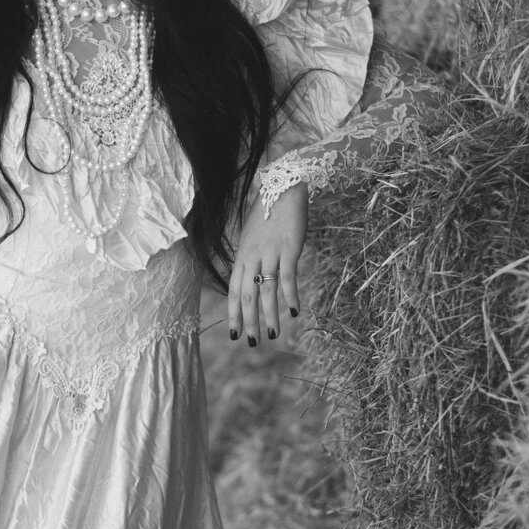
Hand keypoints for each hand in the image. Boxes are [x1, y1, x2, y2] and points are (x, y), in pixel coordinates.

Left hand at [228, 183, 306, 345]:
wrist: (282, 187)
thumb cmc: (268, 213)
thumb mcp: (252, 238)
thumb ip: (250, 260)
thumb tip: (252, 282)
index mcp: (242, 256)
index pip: (233, 292)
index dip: (234, 314)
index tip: (235, 333)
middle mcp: (252, 257)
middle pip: (248, 296)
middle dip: (249, 321)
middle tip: (252, 342)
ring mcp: (270, 254)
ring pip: (267, 291)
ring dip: (269, 315)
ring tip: (272, 334)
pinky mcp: (289, 249)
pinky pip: (288, 277)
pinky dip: (290, 296)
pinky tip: (294, 312)